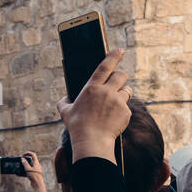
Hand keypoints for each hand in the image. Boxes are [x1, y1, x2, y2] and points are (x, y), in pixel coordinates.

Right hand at [22, 151, 46, 191]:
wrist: (38, 184)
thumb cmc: (34, 176)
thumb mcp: (28, 169)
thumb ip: (25, 163)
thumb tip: (22, 159)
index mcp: (36, 163)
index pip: (33, 154)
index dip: (28, 153)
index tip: (23, 155)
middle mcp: (36, 165)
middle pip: (31, 160)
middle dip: (25, 159)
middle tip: (21, 161)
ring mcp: (35, 170)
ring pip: (29, 165)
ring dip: (24, 165)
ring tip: (20, 167)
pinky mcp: (33, 174)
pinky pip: (29, 171)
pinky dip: (24, 171)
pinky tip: (20, 173)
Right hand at [58, 49, 131, 164]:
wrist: (92, 141)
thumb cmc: (76, 126)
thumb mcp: (65, 111)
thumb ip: (65, 101)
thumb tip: (66, 98)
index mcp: (91, 88)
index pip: (105, 66)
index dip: (113, 56)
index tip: (119, 50)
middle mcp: (107, 92)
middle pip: (121, 75)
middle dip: (120, 77)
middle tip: (117, 82)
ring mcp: (118, 102)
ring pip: (127, 91)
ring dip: (122, 94)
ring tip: (114, 103)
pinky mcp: (126, 112)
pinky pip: (127, 107)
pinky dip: (122, 111)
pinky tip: (113, 119)